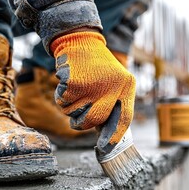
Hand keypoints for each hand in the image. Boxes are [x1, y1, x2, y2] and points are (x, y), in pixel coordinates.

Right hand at [51, 32, 135, 151]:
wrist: (81, 41)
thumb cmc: (97, 67)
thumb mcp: (113, 81)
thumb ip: (112, 104)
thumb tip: (106, 134)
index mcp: (126, 86)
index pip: (124, 117)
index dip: (114, 135)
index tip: (105, 148)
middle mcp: (112, 86)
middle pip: (95, 120)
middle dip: (82, 123)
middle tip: (78, 119)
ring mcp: (93, 85)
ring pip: (75, 113)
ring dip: (71, 107)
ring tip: (77, 89)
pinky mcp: (75, 83)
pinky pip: (63, 103)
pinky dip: (62, 96)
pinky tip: (69, 81)